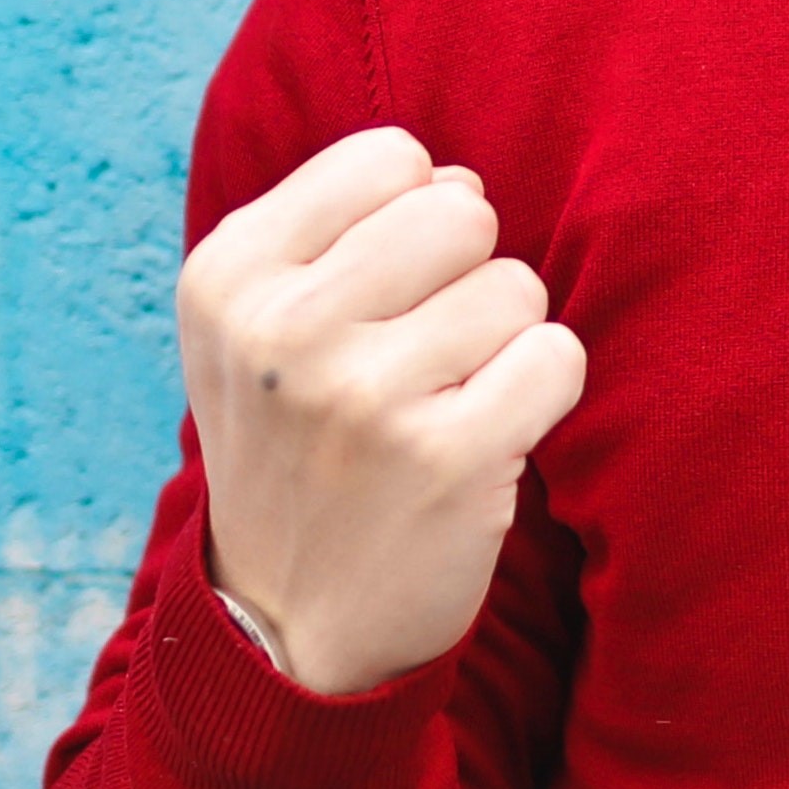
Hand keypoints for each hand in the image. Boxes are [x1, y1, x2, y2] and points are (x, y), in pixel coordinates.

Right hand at [174, 125, 586, 696]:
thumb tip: (459, 179)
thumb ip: (340, 229)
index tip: (377, 300)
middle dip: (465, 276)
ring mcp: (364, 396)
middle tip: (421, 358)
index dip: (413, 221)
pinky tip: (484, 440)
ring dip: (502, 344)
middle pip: (463, 212)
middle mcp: (283, 329)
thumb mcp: (253, 327)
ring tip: (441, 406)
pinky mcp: (448, 459)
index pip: (391, 158)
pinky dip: (541, 394)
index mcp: (228, 277)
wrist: (286, 630)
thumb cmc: (293, 450)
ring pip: (517, 286)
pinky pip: (559, 356)